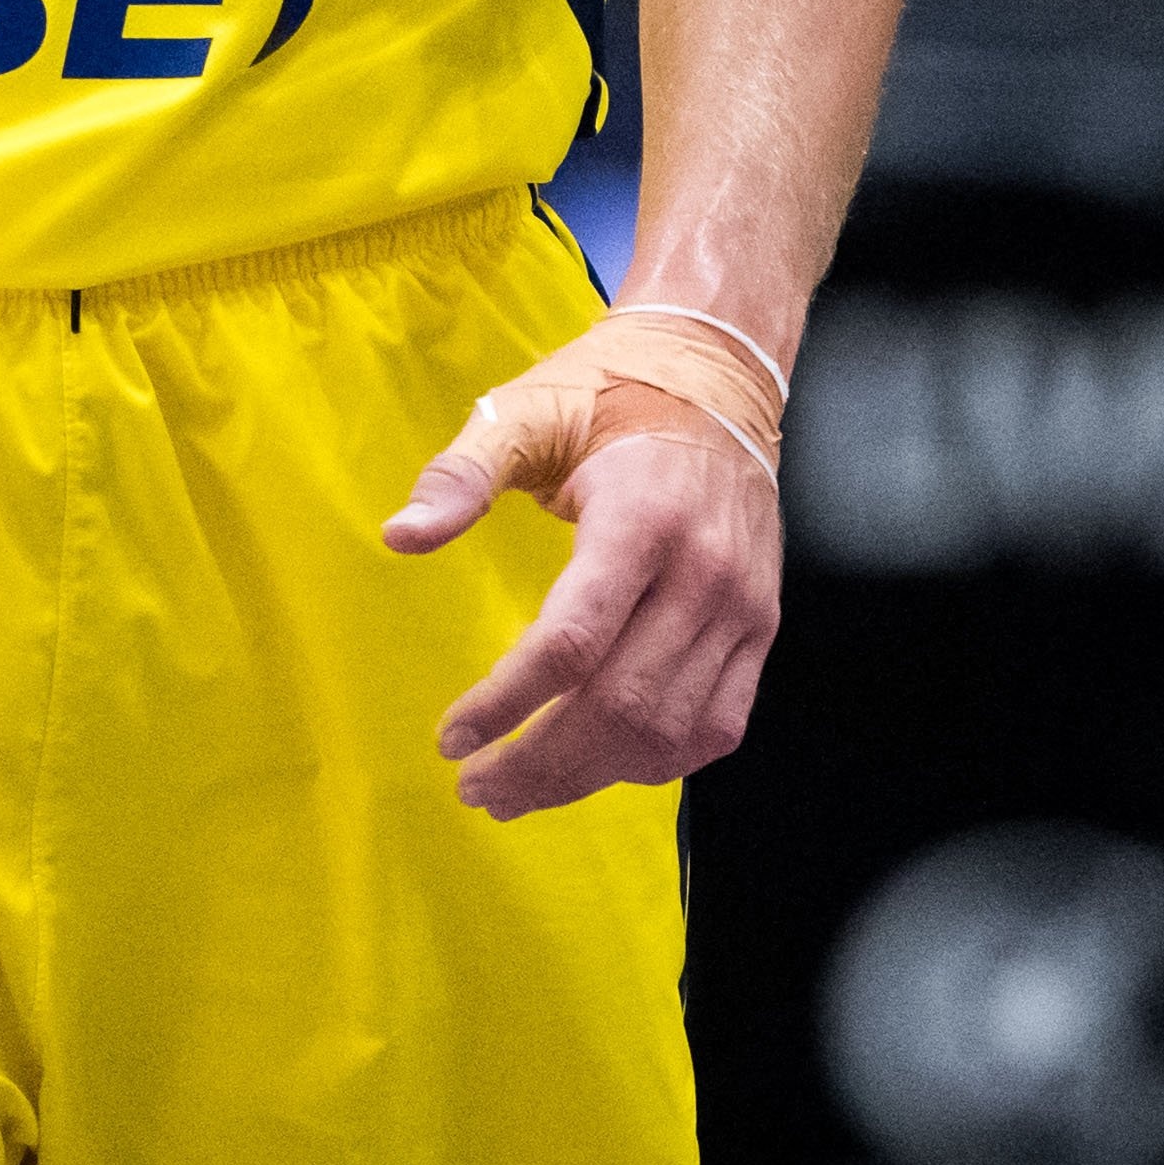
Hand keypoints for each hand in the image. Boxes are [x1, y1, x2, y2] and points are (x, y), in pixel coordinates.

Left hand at [385, 314, 790, 817]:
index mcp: (640, 518)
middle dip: (540, 764)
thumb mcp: (525, 413)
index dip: (506, 702)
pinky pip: (717, 725)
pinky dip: (657, 761)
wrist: (719, 376)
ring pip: (668, 730)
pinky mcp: (763, 626)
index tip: (453, 738)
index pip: (572, 642)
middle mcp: (703, 572)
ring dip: (590, 777)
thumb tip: (400, 536)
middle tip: (476, 786)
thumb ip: (462, 475)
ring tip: (522, 788)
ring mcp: (743, 606)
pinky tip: (601, 764)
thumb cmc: (611, 395)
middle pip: (620, 705)